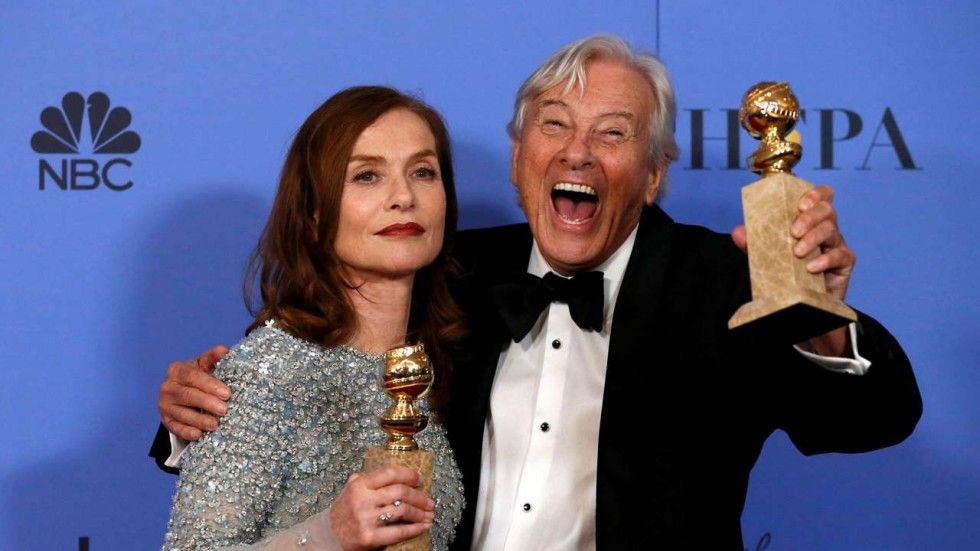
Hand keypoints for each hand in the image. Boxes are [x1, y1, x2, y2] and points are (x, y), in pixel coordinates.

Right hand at [159, 345, 231, 440]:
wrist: (183, 391)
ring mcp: (165, 404)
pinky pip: (175, 427)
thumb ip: (214, 358)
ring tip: (215, 425)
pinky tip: (198, 434)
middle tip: (224, 410)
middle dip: (207, 403)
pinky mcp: (166, 420)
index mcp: (177, 370)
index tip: (227, 393)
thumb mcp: (205, 365)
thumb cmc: (199, 377)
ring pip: (182, 413)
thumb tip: (224, 350)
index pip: (192, 376)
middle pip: (188, 395)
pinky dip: (186, 432)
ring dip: (199, 420)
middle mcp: (167, 386)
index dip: (210, 385)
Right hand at [329, 466, 434, 549]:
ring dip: (420, 513)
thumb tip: (400, 475)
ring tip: (429, 515)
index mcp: (359, 484)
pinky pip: (398, 532)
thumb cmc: (344, 511)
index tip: (419, 480)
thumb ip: (370, 479)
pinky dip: (414, 529)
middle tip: (429, 501)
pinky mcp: (370, 537)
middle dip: (419, 497)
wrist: (328, 536)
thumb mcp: (351, 489)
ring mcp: (366, 519)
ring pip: (402, 510)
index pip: (389, 473)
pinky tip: (423, 527)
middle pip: (400, 492)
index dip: (408, 475)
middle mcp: (362, 500)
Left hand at [731, 184, 854, 355]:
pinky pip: (840, 255)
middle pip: (827, 210)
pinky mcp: (845, 263)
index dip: (816, 193)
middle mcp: (826, 228)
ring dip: (813, 238)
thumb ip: (754, 242)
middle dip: (810, 217)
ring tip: (797, 252)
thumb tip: (737, 231)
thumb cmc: (787, 271)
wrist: (802, 302)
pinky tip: (811, 267)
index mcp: (810, 221)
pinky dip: (825, 260)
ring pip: (832, 231)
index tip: (801, 203)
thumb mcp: (768, 255)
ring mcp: (837, 244)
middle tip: (793, 231)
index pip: (822, 197)